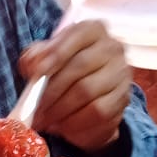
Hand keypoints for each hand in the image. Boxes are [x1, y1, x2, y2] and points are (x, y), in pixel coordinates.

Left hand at [20, 19, 130, 152]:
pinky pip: (97, 112)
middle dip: (51, 89)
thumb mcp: (43, 58)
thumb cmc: (61, 71)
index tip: (36, 73)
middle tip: (33, 107)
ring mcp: (121, 73)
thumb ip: (35, 57)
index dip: (55, 52)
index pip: (77, 34)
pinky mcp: (123, 99)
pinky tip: (61, 126)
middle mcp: (112, 47)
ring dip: (60, 109)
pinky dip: (75, 122)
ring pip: (87, 91)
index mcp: (92, 30)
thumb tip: (34, 65)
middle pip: (80, 66)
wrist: (84, 99)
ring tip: (43, 119)